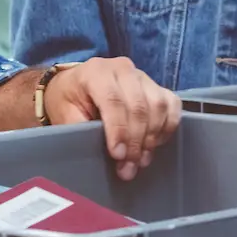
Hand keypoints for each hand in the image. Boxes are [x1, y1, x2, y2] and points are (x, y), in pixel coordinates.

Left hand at [46, 57, 180, 181]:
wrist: (77, 84)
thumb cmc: (69, 100)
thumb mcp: (65, 113)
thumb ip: (79, 128)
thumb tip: (96, 151)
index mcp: (96, 72)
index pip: (113, 100)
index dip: (119, 130)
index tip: (119, 156)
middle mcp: (122, 69)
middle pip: (139, 106)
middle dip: (136, 141)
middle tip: (129, 167)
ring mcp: (142, 76)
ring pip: (158, 105)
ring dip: (152, 137)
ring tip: (141, 160)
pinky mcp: (156, 85)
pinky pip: (172, 104)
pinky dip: (168, 126)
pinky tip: (155, 143)